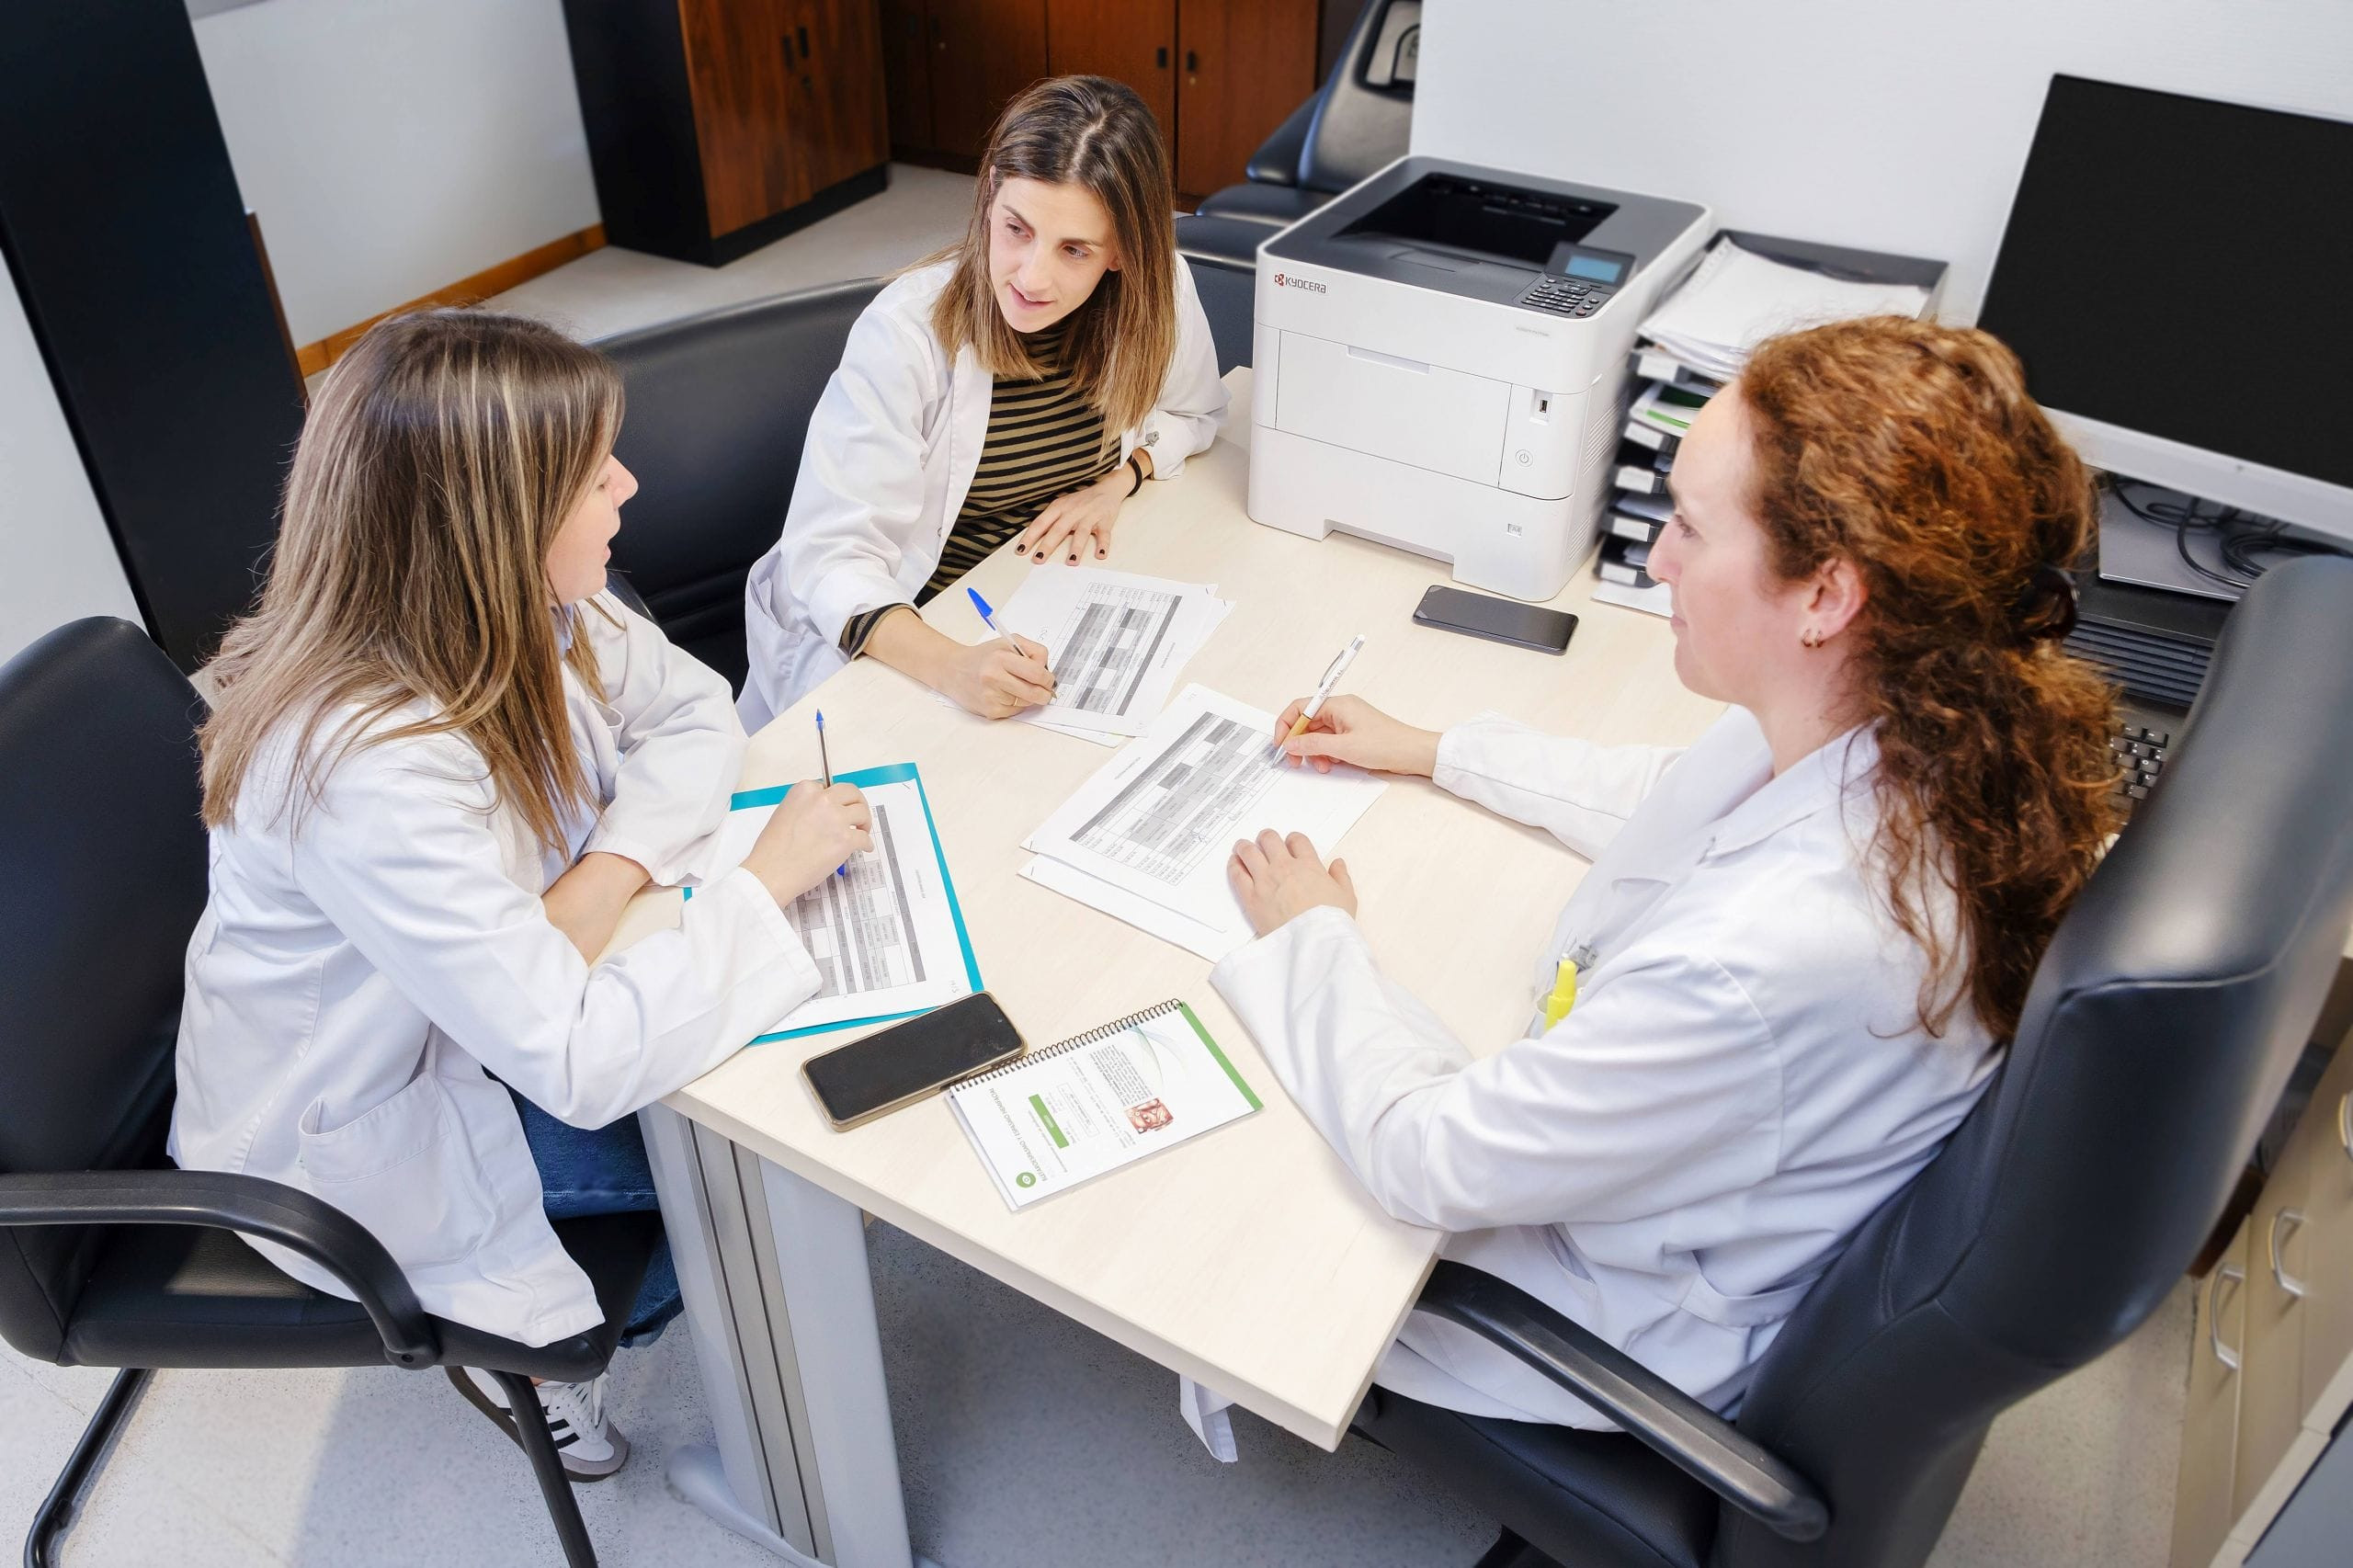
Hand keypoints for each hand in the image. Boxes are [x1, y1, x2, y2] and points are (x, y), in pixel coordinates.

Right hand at [742, 781, 871, 903]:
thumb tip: (824, 813)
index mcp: (805, 790)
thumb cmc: (772, 849)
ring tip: (861, 831)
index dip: (835, 800)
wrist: (772, 871)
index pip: (829, 788)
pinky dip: (866, 843)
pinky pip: (864, 838)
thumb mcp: (784, 813)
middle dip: (858, 803)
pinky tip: (863, 847)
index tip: (837, 809)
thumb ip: (805, 806)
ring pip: (862, 812)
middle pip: (852, 793)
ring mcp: (836, 819)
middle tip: (858, 815)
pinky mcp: (845, 839)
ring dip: (864, 822)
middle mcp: (822, 800)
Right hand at [937, 634, 1055, 717]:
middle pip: (1035, 693)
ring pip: (1027, 703)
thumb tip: (1047, 673)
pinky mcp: (990, 711)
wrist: (953, 669)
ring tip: (1014, 686)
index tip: (1048, 679)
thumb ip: (1032, 652)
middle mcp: (994, 677)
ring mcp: (991, 696)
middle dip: (1044, 693)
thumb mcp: (1008, 643)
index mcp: (1001, 658)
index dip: (1048, 678)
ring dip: (1028, 698)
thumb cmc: (984, 656)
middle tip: (1044, 690)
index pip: (1037, 673)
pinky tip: (1003, 694)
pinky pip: (1015, 711)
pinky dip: (1015, 705)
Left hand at [1015, 471, 1128, 564]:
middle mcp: (1072, 511)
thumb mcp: (1062, 506)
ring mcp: (1089, 516)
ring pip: (1081, 533)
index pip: (1041, 523)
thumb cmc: (1080, 502)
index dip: (1030, 537)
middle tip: (1039, 559)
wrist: (1107, 489)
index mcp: (1059, 507)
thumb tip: (1034, 540)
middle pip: (1058, 530)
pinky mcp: (1105, 520)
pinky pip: (1104, 534)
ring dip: (1076, 548)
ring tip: (1071, 562)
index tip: (1021, 550)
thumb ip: (1051, 520)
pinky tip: (1100, 555)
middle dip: (1048, 545)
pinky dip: (1103, 545)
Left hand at [1228, 830, 1357, 935]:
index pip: (1297, 841)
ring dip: (1245, 846)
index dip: (1292, 839)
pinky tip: (1234, 863)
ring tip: (1242, 846)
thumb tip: (1338, 863)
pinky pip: (1237, 874)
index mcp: (1309, 865)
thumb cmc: (1331, 921)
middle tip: (1264, 840)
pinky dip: (1234, 865)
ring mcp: (1265, 880)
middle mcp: (1285, 867)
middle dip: (1267, 838)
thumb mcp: (1346, 897)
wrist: (1313, 942)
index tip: (1290, 843)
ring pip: (1249, 852)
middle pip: (1270, 840)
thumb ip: (1341, 876)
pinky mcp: (1251, 897)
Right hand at [1271, 694, 1441, 776]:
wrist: (1413, 753)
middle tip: (1295, 761)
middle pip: (1307, 723)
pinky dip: (1326, 755)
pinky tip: (1332, 765)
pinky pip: (1330, 743)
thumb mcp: (1343, 747)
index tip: (1280, 743)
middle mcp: (1340, 710)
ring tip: (1321, 766)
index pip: (1300, 707)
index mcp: (1337, 704)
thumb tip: (1291, 743)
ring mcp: (1347, 723)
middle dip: (1299, 743)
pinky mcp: (1353, 736)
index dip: (1286, 725)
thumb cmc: (1386, 744)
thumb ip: (1313, 744)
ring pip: (1318, 736)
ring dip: (1314, 752)